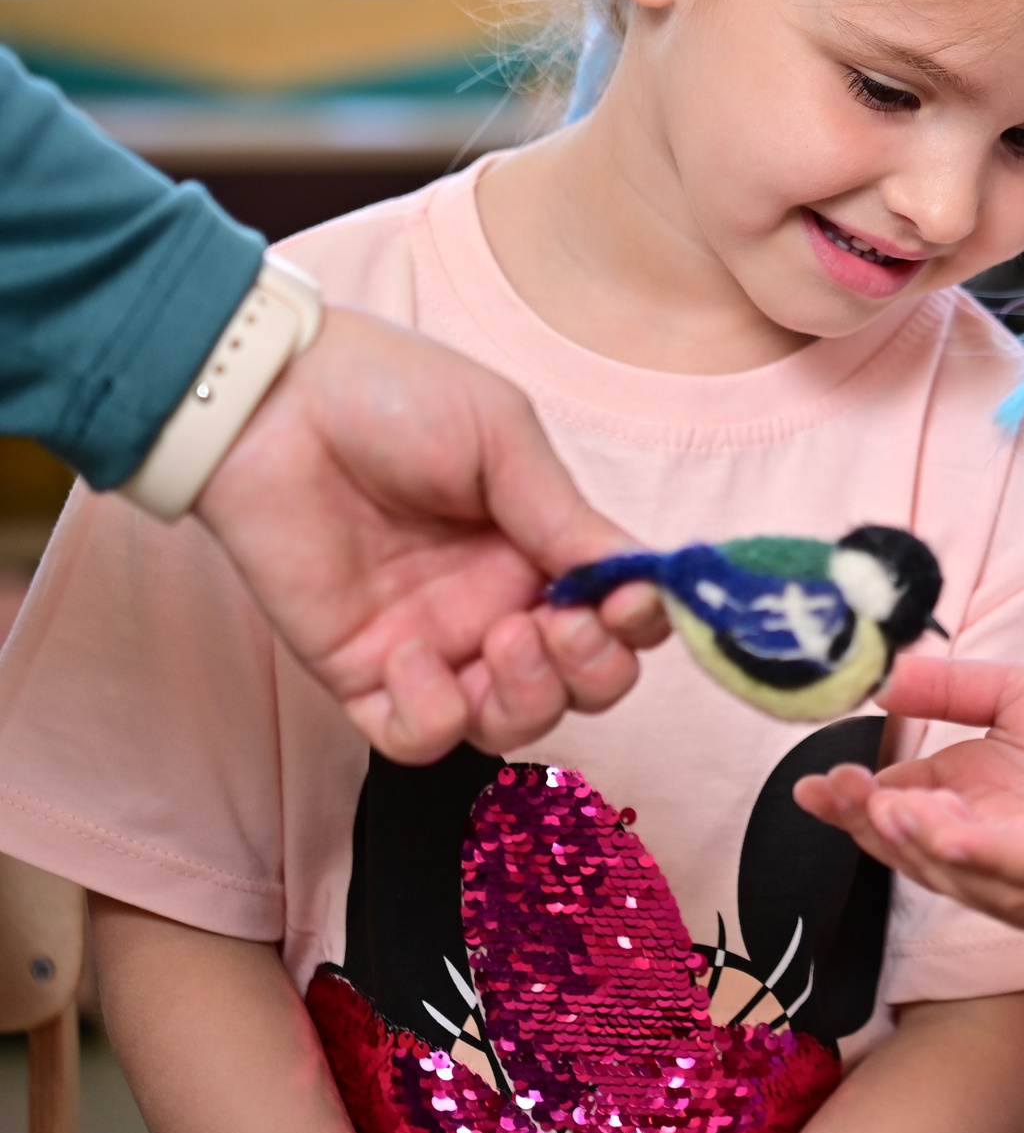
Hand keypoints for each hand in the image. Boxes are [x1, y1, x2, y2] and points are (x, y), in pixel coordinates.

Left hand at [194, 309, 666, 763]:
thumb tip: (640, 576)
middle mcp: (498, 604)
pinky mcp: (361, 672)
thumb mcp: (501, 436)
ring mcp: (434, 643)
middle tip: (563, 623)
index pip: (620, 616)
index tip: (629, 598)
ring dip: (529, 698)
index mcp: (541, 547)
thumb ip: (564, 515)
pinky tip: (410, 654)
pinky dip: (432, 714)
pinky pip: (418, 737)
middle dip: (594, 670)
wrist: (273, 401)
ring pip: (511, 724)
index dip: (641, 623)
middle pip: (582, 685)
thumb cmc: (391, 395)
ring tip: (505, 637)